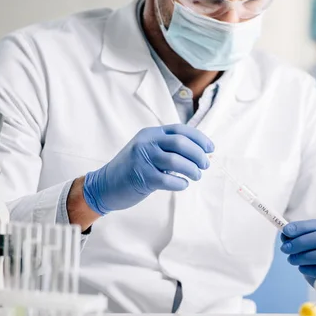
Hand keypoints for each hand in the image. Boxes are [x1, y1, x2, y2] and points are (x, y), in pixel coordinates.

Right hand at [83, 124, 213, 215]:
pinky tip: (183, 185)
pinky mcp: (141, 177)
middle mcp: (146, 143)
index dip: (199, 138)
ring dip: (192, 170)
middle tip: (205, 165)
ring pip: (176, 161)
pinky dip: (180, 183)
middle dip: (198, 154)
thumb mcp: (148, 150)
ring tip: (196, 176)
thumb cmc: (132, 169)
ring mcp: (142, 159)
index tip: (211, 149)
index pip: (180, 130)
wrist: (104, 185)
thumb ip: (168, 148)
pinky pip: (167, 180)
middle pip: (180, 143)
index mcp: (150, 134)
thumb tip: (200, 152)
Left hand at [280, 220, 315, 312]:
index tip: (285, 231)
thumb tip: (285, 234)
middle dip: (301, 242)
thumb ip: (301, 238)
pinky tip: (303, 269)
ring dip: (304, 257)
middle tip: (285, 248)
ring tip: (292, 260)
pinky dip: (310, 270)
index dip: (302, 227)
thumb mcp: (314, 246)